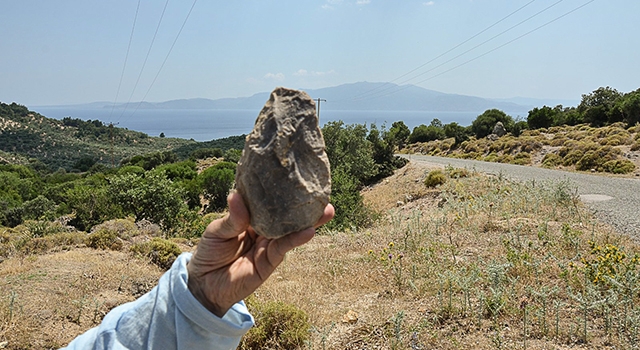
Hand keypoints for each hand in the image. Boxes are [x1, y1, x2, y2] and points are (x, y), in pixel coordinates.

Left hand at [187, 191, 334, 316]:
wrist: (204, 284)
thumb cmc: (209, 252)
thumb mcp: (216, 231)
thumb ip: (232, 218)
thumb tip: (236, 196)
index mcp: (251, 216)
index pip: (268, 200)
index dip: (282, 189)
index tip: (296, 175)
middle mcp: (264, 228)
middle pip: (287, 214)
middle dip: (304, 204)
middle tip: (322, 192)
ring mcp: (269, 244)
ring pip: (292, 230)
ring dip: (309, 221)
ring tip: (326, 209)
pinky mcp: (270, 261)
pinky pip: (285, 247)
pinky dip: (296, 239)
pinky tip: (309, 231)